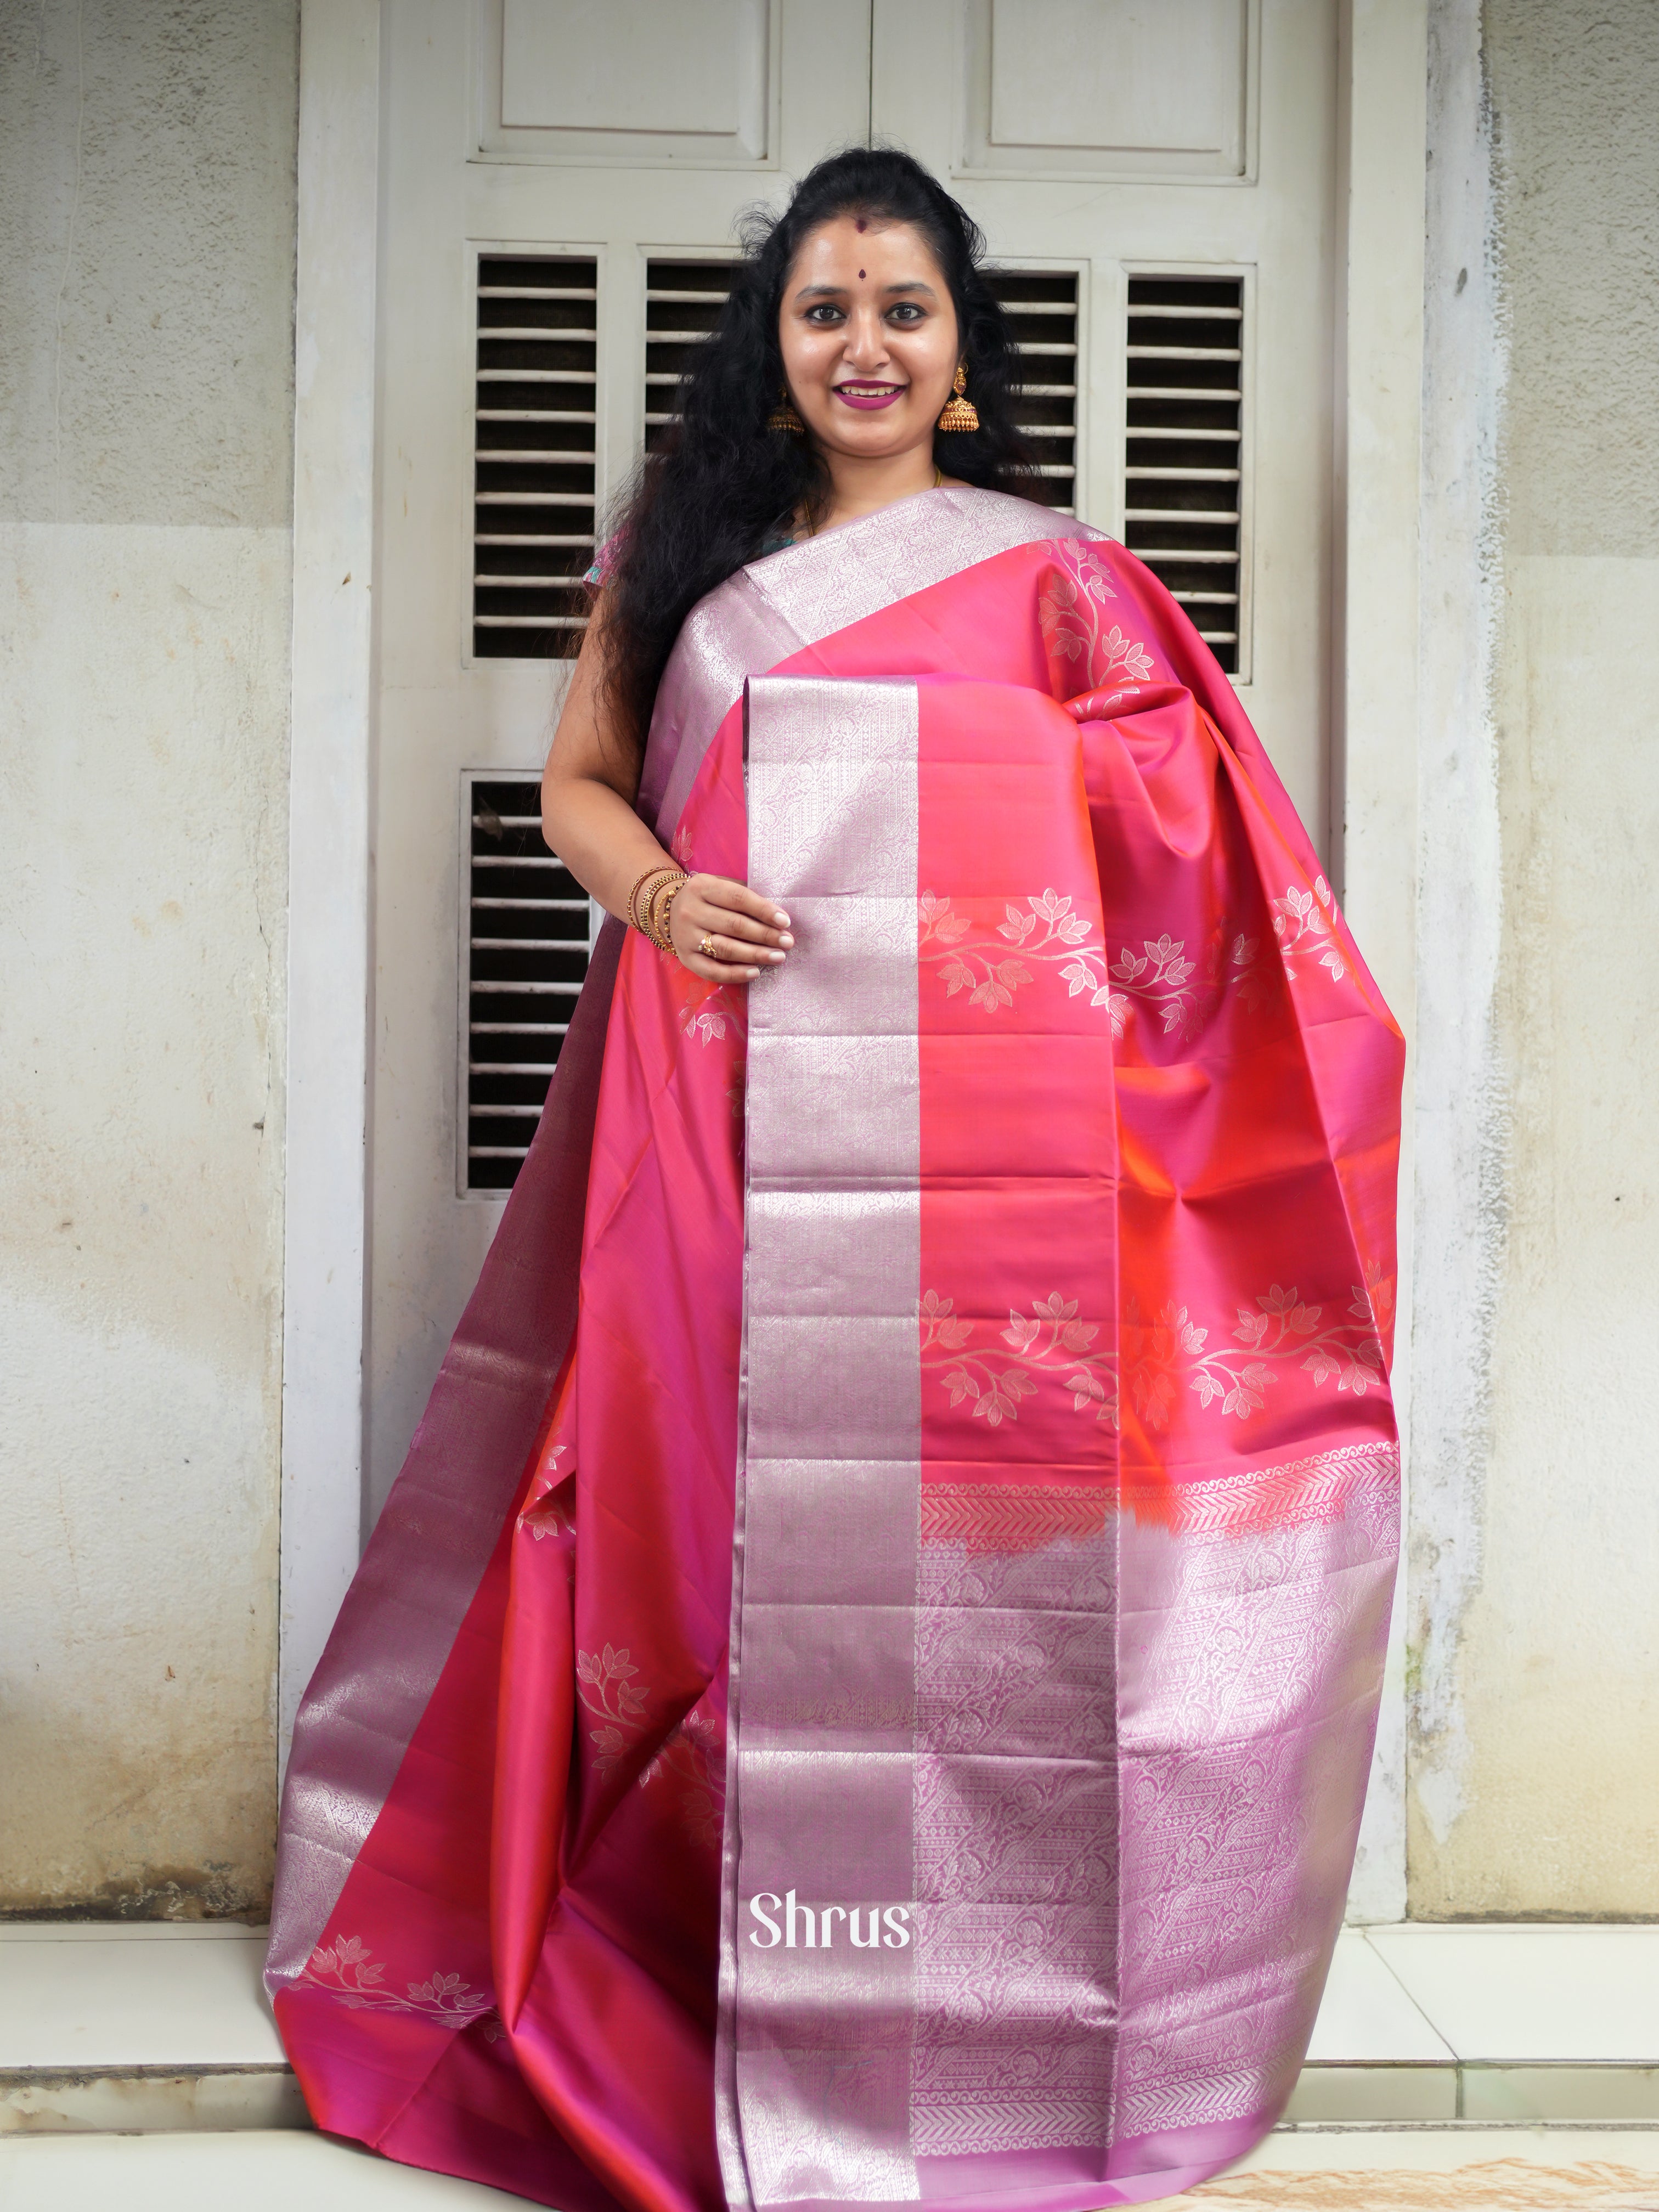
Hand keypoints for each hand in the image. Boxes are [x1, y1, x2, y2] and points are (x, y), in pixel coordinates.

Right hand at [668, 874, 792, 982]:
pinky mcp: (685, 958)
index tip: (785, 921)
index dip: (764, 911)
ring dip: (756, 954)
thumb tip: (777, 916)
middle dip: (765, 935)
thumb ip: (743, 895)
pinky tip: (755, 973)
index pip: (738, 899)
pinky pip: (712, 971)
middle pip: (734, 925)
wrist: (668, 911)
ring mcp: (686, 937)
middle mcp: (691, 911)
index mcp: (702, 887)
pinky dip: (735, 974)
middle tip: (787, 942)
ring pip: (726, 949)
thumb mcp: (719, 885)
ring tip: (778, 957)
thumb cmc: (706, 898)